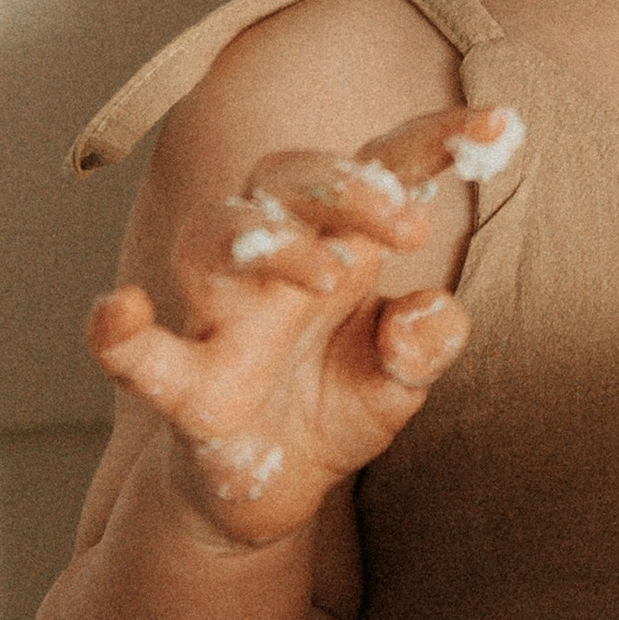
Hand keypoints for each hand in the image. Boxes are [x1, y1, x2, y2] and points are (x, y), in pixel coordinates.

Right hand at [86, 102, 518, 545]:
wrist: (264, 497)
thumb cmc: (329, 410)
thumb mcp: (398, 382)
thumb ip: (424, 344)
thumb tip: (433, 310)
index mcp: (338, 245)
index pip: (379, 168)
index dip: (434, 139)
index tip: (499, 122)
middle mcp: (272, 264)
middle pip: (288, 178)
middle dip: (350, 184)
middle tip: (410, 227)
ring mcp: (221, 317)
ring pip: (213, 232)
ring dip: (271, 240)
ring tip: (325, 275)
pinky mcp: (183, 387)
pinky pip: (137, 351)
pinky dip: (119, 331)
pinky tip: (121, 313)